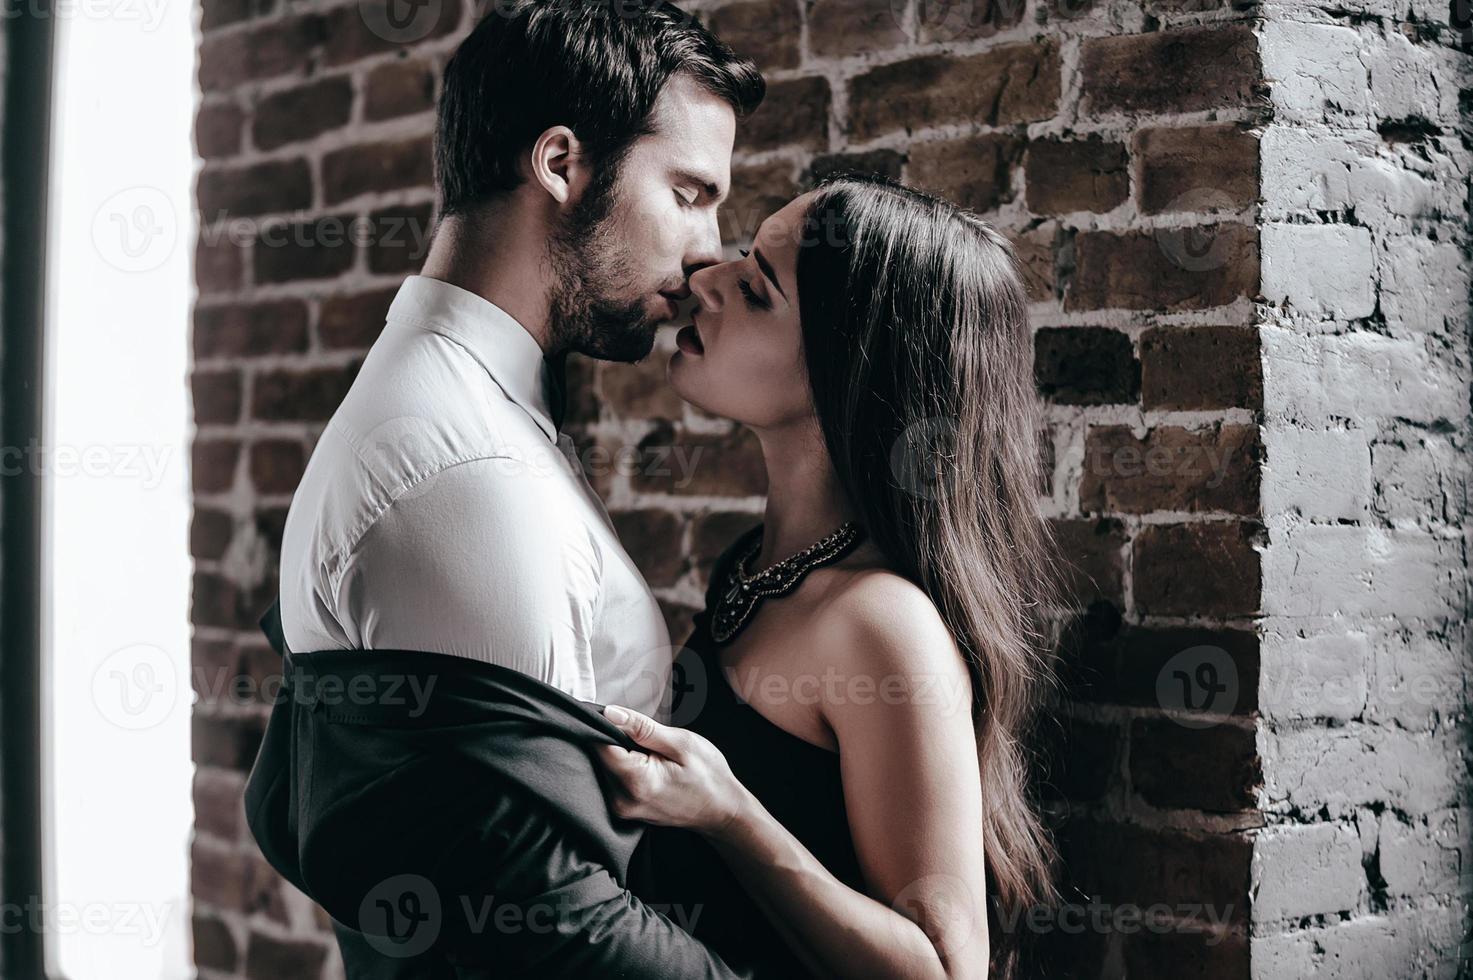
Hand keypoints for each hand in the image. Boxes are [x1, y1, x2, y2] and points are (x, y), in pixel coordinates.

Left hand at [595, 704, 748, 837]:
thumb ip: (642, 728)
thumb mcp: (681, 743)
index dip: (608, 726)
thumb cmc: (708, 776)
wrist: (721, 811)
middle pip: (599, 757)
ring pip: (603, 768)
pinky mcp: (622, 810)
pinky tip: (646, 766)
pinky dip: (623, 767)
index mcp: (636, 781)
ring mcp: (621, 809)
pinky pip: (611, 780)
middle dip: (616, 740)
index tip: (627, 722)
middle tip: (647, 740)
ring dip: (620, 754)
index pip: (599, 744)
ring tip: (650, 755)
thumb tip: (610, 713)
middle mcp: (622, 800)